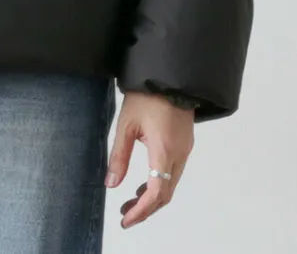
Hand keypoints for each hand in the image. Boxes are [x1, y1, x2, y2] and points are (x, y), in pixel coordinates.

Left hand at [105, 91, 194, 228]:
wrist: (169, 76)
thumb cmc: (145, 97)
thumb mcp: (126, 124)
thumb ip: (119, 155)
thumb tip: (112, 184)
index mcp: (164, 150)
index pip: (156, 192)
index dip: (141, 210)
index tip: (125, 220)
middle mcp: (179, 154)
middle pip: (166, 193)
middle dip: (145, 208)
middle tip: (124, 214)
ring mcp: (185, 150)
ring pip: (170, 184)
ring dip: (152, 197)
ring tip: (130, 202)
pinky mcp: (185, 144)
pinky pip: (173, 172)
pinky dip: (159, 183)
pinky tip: (143, 183)